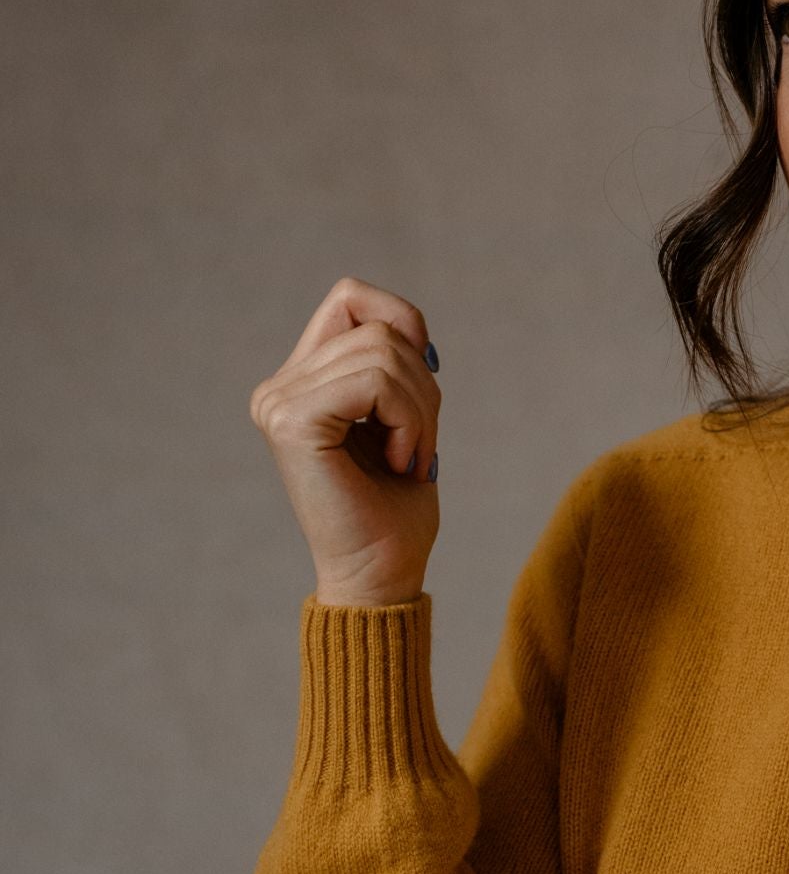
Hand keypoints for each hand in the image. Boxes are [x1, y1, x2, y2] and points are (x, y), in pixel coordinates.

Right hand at [248, 275, 442, 607]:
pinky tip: (399, 462)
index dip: (404, 324)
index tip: (423, 390)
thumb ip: (392, 364)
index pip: (352, 297)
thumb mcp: (403, 417)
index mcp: (299, 382)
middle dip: (424, 386)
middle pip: (377, 328)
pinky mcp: (292, 422)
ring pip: (383, 352)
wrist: (381, 575)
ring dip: (422, 410)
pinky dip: (408, 421)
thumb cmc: (396, 508)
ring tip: (411, 458)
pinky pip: (375, 381)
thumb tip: (408, 323)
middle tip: (421, 447)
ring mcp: (279, 402)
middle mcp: (279, 388)